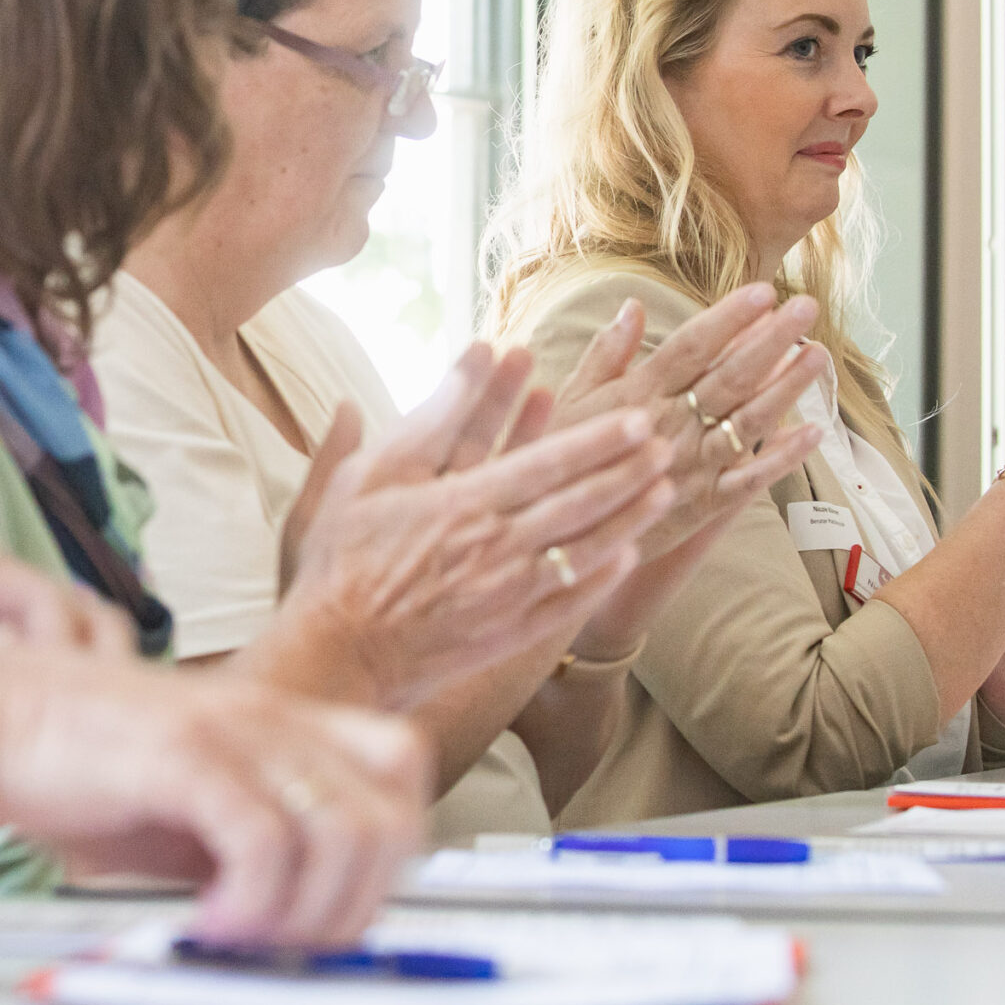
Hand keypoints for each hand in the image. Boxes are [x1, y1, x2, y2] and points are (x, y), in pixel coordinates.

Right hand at [0, 651, 427, 946]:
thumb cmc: (66, 758)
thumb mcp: (180, 798)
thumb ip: (243, 840)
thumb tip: (292, 913)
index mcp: (274, 719)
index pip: (403, 768)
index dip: (389, 849)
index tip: (337, 903)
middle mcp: (267, 717)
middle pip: (392, 817)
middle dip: (357, 903)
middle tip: (295, 940)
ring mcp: (230, 730)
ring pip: (345, 835)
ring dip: (307, 913)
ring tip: (248, 937)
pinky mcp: (185, 754)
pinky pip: (266, 844)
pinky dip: (252, 904)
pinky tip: (207, 924)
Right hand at [260, 344, 674, 712]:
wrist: (338, 652)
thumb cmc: (343, 559)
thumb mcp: (369, 475)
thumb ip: (426, 417)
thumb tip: (469, 352)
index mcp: (464, 504)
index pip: (549, 464)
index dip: (599, 441)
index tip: (637, 418)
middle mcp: (497, 548)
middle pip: (579, 503)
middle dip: (629, 472)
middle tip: (666, 445)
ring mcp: (508, 595)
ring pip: (585, 549)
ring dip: (630, 518)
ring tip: (666, 491)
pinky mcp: (508, 634)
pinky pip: (569, 603)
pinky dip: (602, 578)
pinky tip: (627, 557)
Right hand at [546, 284, 827, 561]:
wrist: (559, 536)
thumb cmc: (560, 461)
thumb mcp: (571, 402)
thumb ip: (605, 355)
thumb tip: (633, 307)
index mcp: (638, 396)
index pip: (690, 348)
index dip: (728, 319)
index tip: (762, 291)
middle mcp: (670, 426)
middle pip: (729, 377)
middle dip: (770, 340)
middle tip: (807, 307)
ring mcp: (692, 466)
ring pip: (749, 422)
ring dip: (787, 388)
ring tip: (818, 354)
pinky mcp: (704, 505)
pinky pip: (750, 478)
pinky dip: (782, 457)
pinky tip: (813, 432)